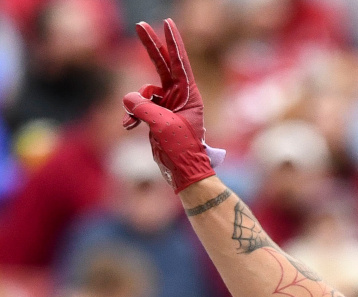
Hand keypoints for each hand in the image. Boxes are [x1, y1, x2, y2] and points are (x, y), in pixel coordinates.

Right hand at [122, 19, 223, 190]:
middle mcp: (180, 96)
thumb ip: (144, 108)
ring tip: (135, 121)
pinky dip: (131, 114)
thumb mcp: (162, 126)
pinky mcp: (157, 116)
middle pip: (162, 65)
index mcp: (189, 94)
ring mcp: (168, 105)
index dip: (172, 42)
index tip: (167, 23)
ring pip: (145, 91)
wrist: (184, 171)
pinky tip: (128, 126)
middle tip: (139, 25)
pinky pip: (139, 107)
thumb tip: (128, 97)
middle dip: (150, 47)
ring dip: (135, 103)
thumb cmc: (181, 148)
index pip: (180, 62)